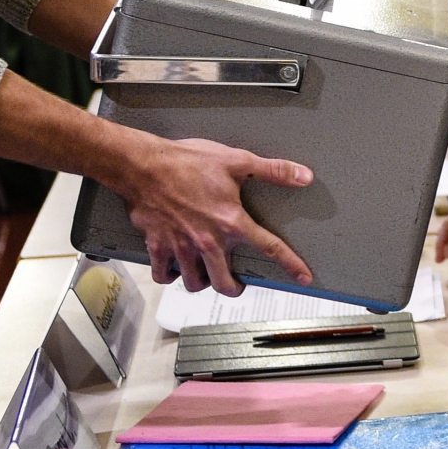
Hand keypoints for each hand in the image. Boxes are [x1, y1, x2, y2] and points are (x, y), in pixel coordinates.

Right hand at [108, 133, 313, 294]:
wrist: (143, 166)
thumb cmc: (188, 161)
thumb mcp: (237, 160)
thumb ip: (273, 171)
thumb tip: (304, 176)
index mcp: (231, 222)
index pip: (269, 248)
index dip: (291, 264)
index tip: (303, 278)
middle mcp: (208, 241)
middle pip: (225, 283)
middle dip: (234, 287)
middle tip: (236, 283)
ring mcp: (181, 248)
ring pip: (195, 283)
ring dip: (203, 283)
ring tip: (207, 275)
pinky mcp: (158, 247)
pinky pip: (164, 275)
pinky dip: (170, 276)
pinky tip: (176, 269)